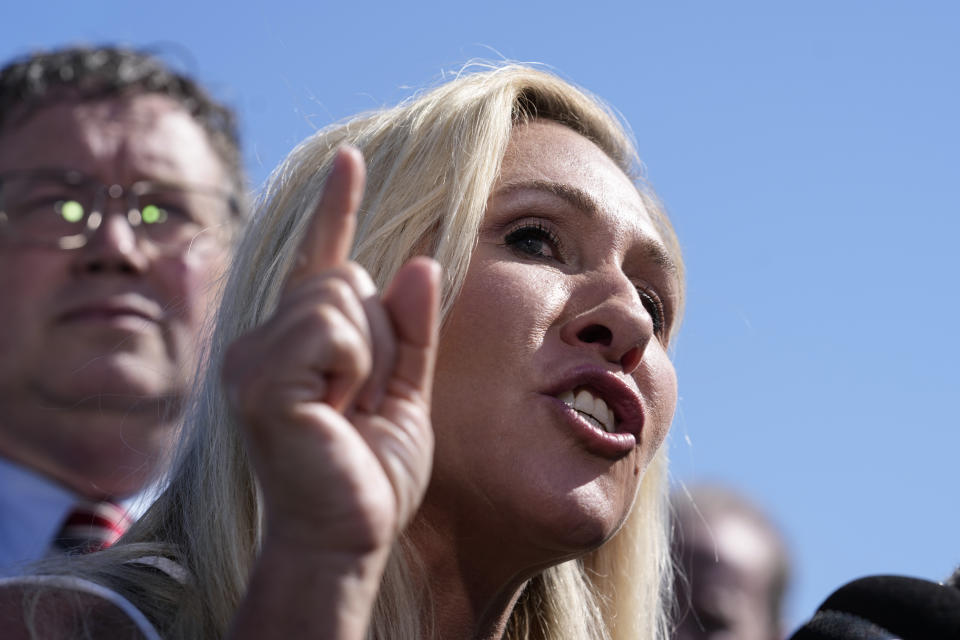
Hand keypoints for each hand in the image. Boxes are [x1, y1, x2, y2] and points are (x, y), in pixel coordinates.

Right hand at [223, 146, 439, 554]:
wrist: (347, 538)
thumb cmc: (370, 473)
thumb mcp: (406, 393)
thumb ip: (410, 331)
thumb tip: (419, 262)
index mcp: (298, 344)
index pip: (323, 261)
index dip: (338, 206)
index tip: (350, 158)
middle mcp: (265, 342)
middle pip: (348, 278)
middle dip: (382, 338)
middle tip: (364, 404)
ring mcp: (254, 358)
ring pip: (342, 296)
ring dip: (371, 357)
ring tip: (349, 411)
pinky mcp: (260, 379)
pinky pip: (333, 329)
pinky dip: (356, 367)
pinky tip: (336, 410)